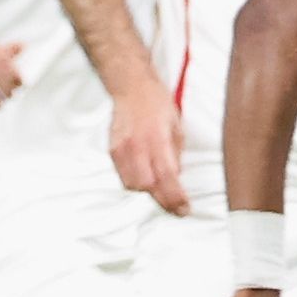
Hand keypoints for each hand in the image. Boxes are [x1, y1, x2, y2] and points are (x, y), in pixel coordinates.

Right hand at [109, 79, 187, 215]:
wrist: (131, 88)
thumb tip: (176, 178)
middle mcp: (137, 145)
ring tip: (160, 190)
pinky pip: (122, 176)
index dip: (175, 198)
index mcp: (157, 138)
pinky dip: (134, 182)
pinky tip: (144, 179)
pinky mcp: (112, 150)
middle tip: (175, 205)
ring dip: (147, 192)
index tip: (184, 209)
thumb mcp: (177, 127)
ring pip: (132, 184)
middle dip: (162, 200)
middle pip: (147, 186)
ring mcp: (122, 149)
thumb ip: (175, 154)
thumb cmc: (157, 104)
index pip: (167, 176)